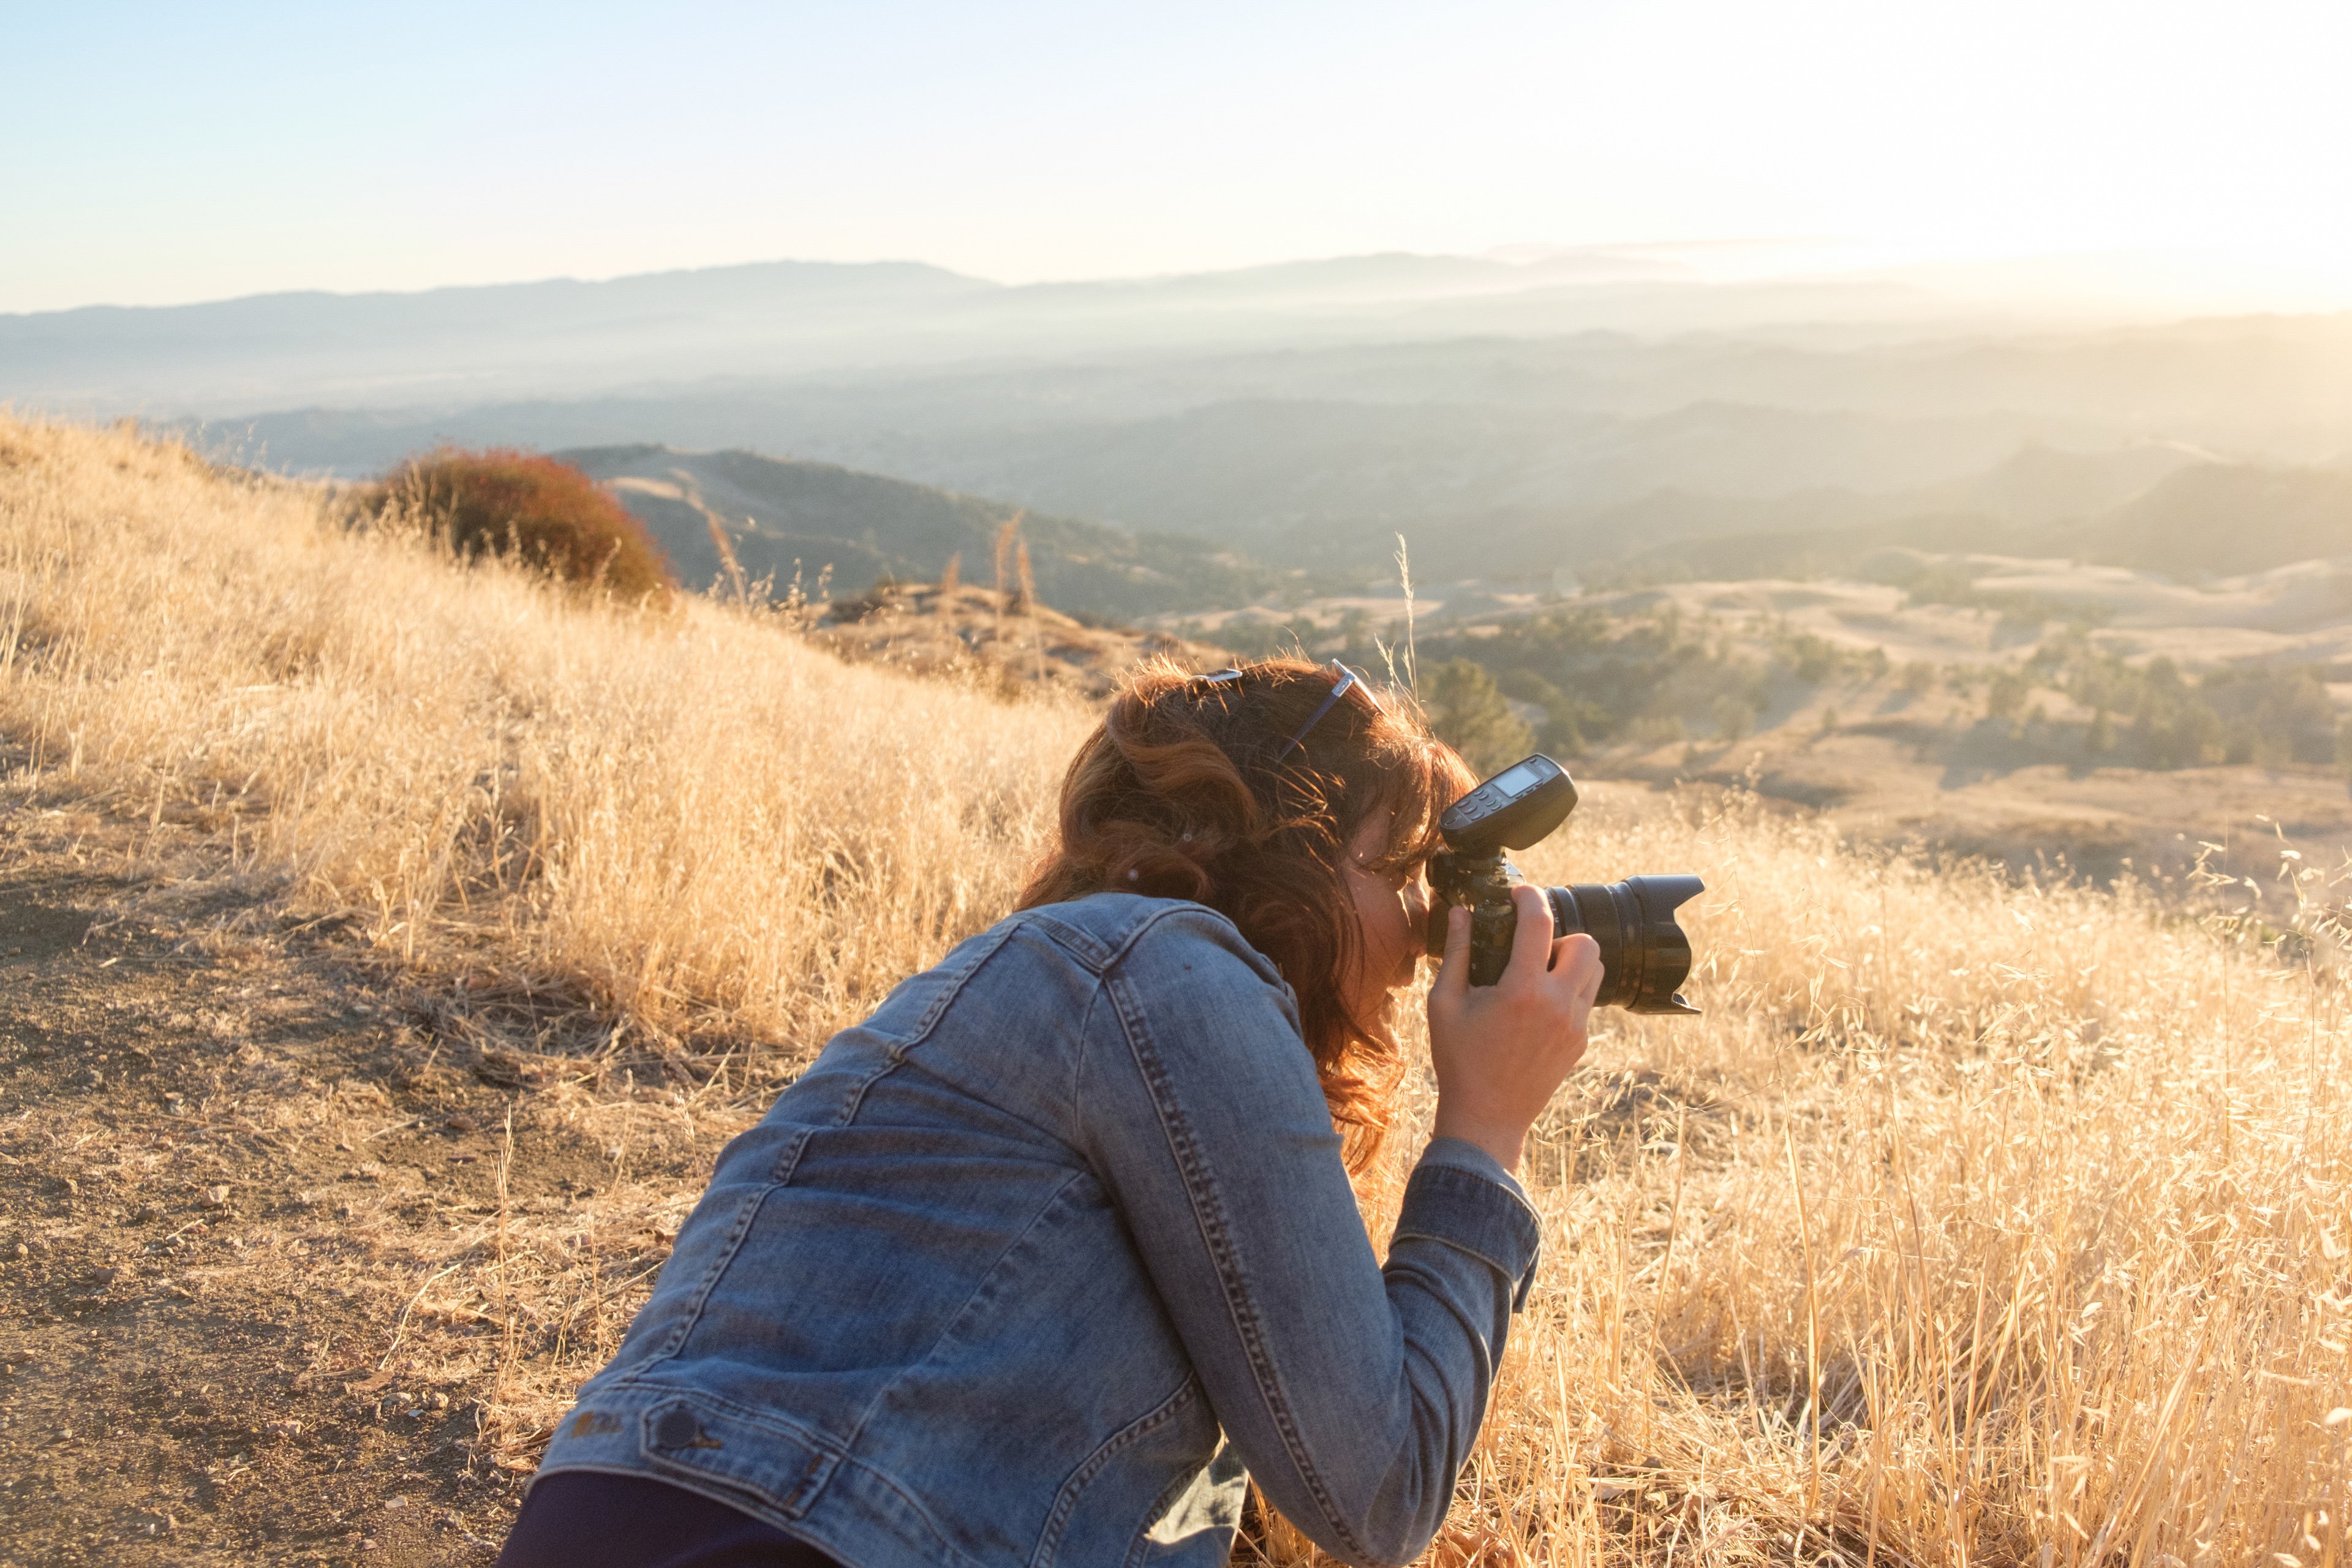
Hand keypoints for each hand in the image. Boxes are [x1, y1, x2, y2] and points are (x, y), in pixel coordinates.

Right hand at [1425, 886, 1602, 1172]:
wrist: (1486, 1118)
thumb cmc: (1459, 1061)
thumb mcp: (1444, 1003)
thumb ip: (1457, 952)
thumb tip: (1462, 912)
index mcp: (1522, 990)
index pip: (1539, 923)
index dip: (1530, 897)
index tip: (1519, 892)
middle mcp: (1557, 1004)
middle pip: (1586, 942)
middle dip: (1561, 932)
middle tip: (1533, 944)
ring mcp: (1575, 1025)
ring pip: (1595, 970)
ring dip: (1572, 960)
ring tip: (1539, 971)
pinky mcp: (1580, 1042)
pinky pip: (1586, 999)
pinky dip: (1568, 988)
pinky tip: (1538, 1002)